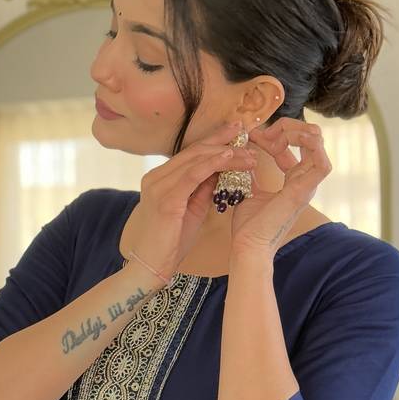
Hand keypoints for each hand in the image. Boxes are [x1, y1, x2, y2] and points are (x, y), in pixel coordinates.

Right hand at [130, 120, 256, 279]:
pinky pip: (192, 175)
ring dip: (225, 154)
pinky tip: (229, 157)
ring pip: (196, 160)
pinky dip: (212, 164)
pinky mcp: (165, 199)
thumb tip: (221, 171)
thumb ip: (202, 188)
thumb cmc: (170, 243)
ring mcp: (158, 186)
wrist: (151, 267)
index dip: (214, 141)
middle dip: (222, 141)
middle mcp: (156, 177)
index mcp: (160, 178)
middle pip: (194, 151)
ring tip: (247, 153)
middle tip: (245, 133)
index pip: (190, 153)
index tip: (235, 132)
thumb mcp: (191, 209)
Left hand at [228, 118, 332, 261]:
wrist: (248, 246)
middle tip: (264, 132)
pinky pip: (322, 164)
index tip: (252, 135)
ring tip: (275, 132)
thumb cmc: (248, 226)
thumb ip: (250, 173)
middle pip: (311, 141)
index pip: (293, 148)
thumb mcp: (247, 190)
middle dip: (289, 128)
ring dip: (299, 132)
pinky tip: (293, 138)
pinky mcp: (304, 192)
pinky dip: (312, 146)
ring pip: (318, 146)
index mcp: (294, 182)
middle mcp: (305, 182)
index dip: (276, 135)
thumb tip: (244, 156)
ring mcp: (307, 187)